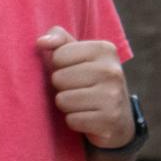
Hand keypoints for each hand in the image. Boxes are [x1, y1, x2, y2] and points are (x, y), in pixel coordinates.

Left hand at [36, 25, 131, 147]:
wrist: (119, 117)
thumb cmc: (90, 79)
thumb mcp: (78, 54)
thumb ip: (58, 39)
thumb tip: (41, 42)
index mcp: (104, 49)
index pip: (58, 55)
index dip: (59, 66)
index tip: (75, 71)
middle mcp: (112, 70)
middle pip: (58, 78)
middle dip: (62, 87)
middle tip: (78, 89)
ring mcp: (113, 96)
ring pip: (63, 100)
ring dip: (67, 105)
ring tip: (82, 103)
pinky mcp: (110, 120)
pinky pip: (72, 120)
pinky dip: (75, 121)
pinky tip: (88, 117)